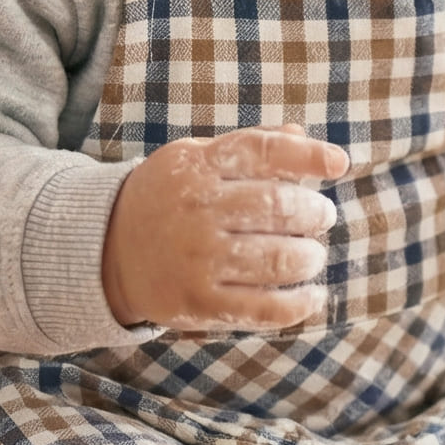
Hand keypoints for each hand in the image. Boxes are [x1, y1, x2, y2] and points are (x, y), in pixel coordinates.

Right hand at [102, 124, 348, 333]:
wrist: (104, 249)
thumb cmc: (167, 197)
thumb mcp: (196, 160)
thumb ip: (250, 146)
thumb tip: (302, 136)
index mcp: (199, 165)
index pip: (263, 151)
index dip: (309, 156)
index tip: (339, 164)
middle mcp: (198, 209)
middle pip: (279, 207)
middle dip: (314, 213)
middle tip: (320, 217)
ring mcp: (199, 259)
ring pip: (279, 259)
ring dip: (309, 257)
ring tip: (311, 255)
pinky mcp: (200, 303)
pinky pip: (265, 308)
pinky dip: (300, 303)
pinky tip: (312, 295)